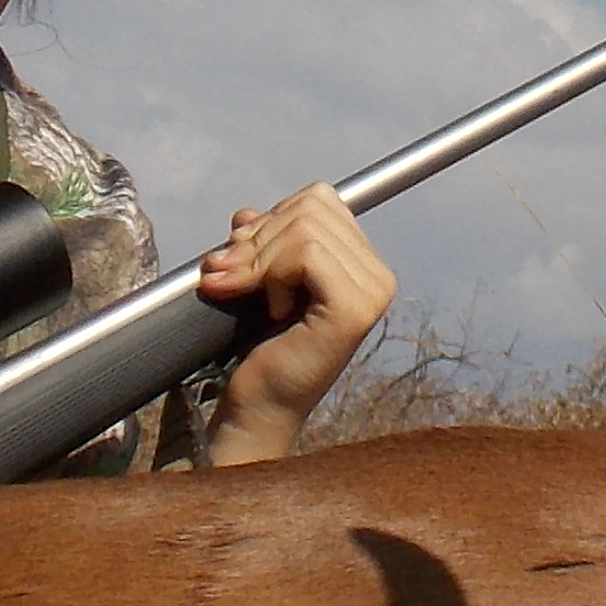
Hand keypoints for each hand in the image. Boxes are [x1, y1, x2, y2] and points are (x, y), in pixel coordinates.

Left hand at [193, 184, 396, 461]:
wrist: (257, 405)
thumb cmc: (259, 346)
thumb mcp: (259, 276)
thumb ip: (261, 240)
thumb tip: (245, 215)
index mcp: (363, 263)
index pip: (318, 200)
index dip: (270, 220)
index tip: (239, 257)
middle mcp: (378, 275)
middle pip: (311, 208)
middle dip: (257, 238)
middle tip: (228, 276)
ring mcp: (372, 292)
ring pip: (305, 228)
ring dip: (257, 259)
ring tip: (240, 291)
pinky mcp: (354, 309)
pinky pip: (307, 253)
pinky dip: (273, 274)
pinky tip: (271, 309)